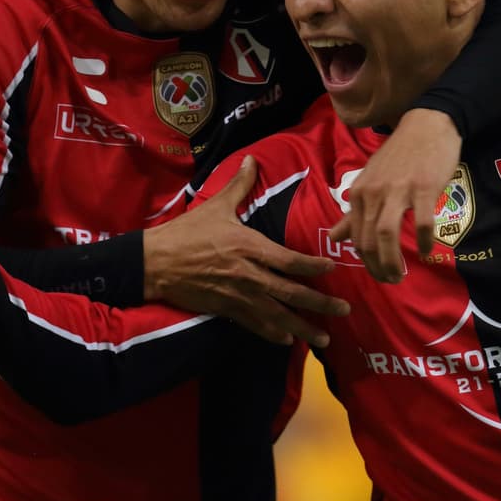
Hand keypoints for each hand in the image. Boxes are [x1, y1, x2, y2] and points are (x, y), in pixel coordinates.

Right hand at [144, 155, 349, 346]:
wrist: (155, 263)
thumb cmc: (187, 232)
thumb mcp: (216, 206)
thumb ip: (240, 185)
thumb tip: (252, 159)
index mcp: (249, 246)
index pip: (289, 260)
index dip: (313, 266)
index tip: (332, 269)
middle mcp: (248, 274)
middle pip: (291, 292)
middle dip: (320, 304)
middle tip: (345, 311)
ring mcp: (237, 295)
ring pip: (277, 315)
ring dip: (302, 328)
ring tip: (324, 338)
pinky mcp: (225, 309)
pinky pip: (254, 325)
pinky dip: (272, 333)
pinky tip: (288, 340)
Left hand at [329, 108, 460, 283]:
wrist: (427, 125)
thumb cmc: (400, 155)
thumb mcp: (371, 180)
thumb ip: (354, 211)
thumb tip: (334, 237)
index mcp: (359, 193)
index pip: (356, 237)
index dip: (365, 262)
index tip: (378, 274)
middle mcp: (374, 193)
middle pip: (369, 241)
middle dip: (378, 267)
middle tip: (391, 281)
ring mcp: (398, 190)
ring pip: (388, 235)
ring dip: (393, 262)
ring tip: (401, 275)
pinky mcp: (423, 188)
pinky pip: (422, 223)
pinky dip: (423, 242)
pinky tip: (426, 251)